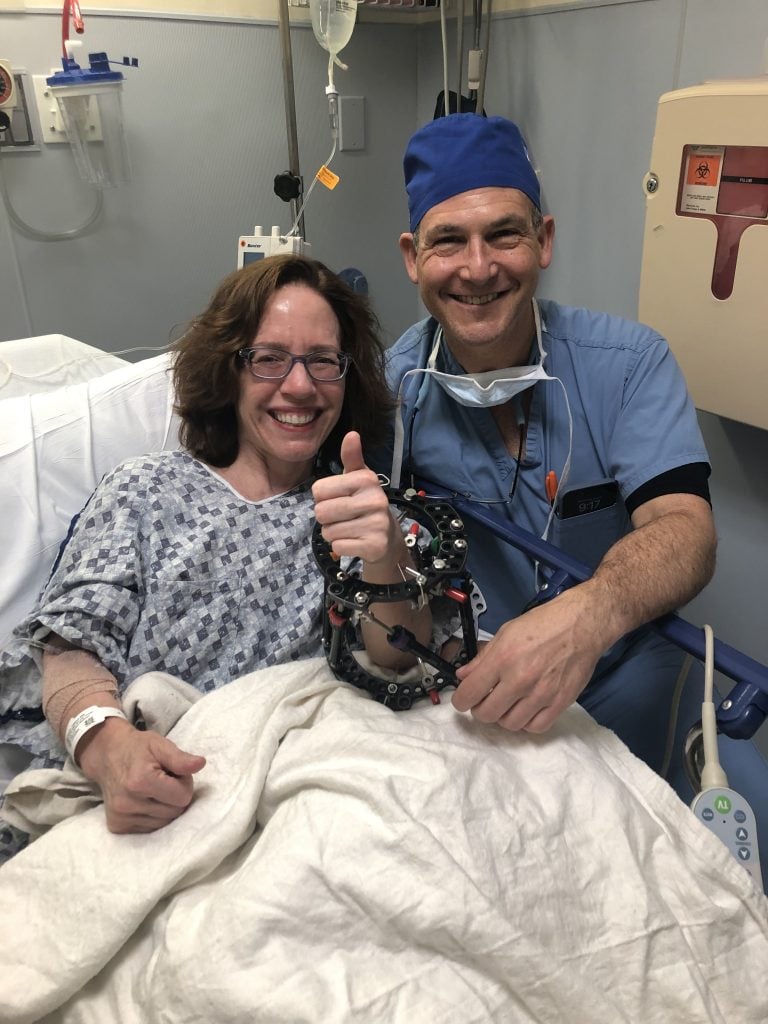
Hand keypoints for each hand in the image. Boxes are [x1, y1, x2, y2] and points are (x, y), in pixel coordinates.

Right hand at [77, 718, 206, 833]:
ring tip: (153, 789)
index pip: (183, 797)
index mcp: (140, 781)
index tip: (173, 772)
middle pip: (175, 812)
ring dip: (164, 806)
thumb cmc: (138, 748)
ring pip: (164, 822)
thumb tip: (200, 764)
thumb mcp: (160, 745)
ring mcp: (120, 817)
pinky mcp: (117, 826)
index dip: (183, 783)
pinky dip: (153, 815)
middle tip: (163, 779)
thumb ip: (180, 758)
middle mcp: (127, 803)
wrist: (107, 755)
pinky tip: (144, 800)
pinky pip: (150, 828)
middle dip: (175, 795)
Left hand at [312, 431, 399, 567]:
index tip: (340, 498)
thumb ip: (351, 457)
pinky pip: (337, 547)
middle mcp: (375, 500)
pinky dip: (341, 547)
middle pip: (321, 512)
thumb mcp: (358, 478)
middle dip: (327, 518)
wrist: (388, 537)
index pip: (318, 490)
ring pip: (328, 532)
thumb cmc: (365, 503)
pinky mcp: (374, 545)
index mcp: (367, 479)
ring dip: (334, 533)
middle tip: (343, 517)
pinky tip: (355, 541)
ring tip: (350, 528)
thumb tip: (352, 434)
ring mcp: (376, 524)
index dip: (323, 497)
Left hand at [452, 589, 604, 732]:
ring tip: (507, 704)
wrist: (581, 624)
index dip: (460, 700)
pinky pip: (536, 727)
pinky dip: (527, 722)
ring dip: (504, 717)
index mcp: (503, 658)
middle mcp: (520, 679)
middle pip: (487, 714)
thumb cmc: (543, 624)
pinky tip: (526, 709)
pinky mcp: (560, 702)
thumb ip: (483, 657)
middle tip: (485, 701)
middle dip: (480, 710)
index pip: (469, 693)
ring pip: (510, 724)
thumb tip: (464, 676)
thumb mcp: (506, 632)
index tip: (463, 700)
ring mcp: (542, 693)